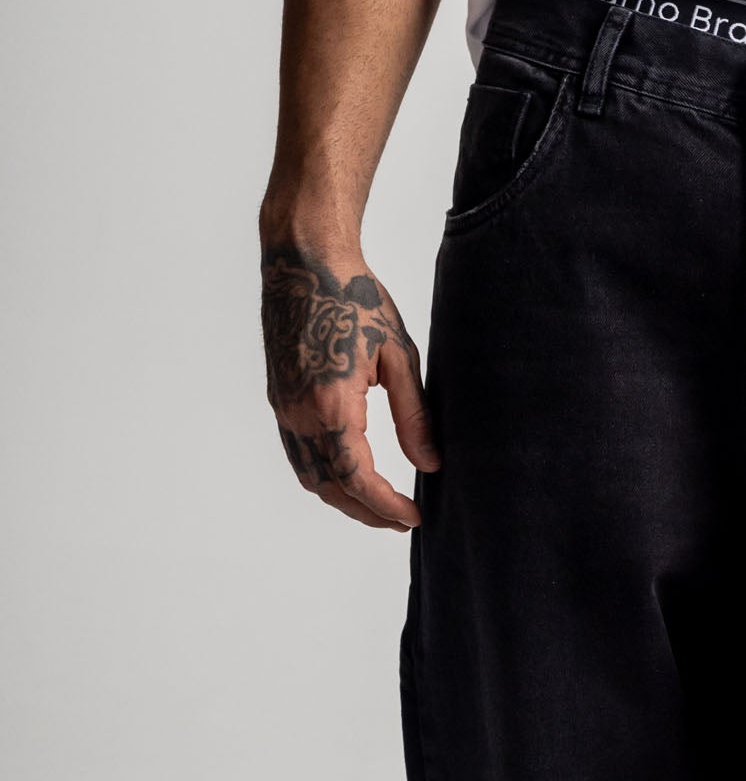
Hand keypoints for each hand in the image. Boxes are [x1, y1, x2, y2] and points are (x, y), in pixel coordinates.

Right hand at [260, 239, 437, 530]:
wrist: (304, 260)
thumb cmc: (355, 297)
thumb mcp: (399, 356)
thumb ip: (414, 417)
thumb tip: (430, 465)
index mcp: (332, 405)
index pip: (358, 479)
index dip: (386, 506)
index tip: (414, 518)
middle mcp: (300, 413)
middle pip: (332, 488)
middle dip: (368, 512)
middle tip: (403, 520)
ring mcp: (284, 408)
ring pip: (310, 477)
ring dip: (344, 499)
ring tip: (379, 506)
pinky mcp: (279, 399)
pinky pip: (298, 455)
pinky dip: (324, 477)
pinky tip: (350, 477)